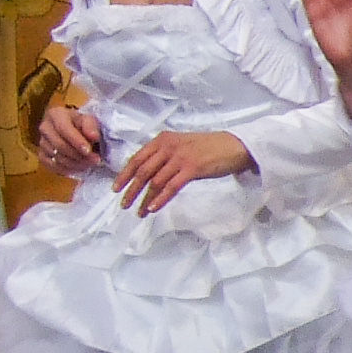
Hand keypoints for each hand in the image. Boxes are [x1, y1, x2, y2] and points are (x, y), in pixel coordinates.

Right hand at [35, 101, 103, 174]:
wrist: (75, 130)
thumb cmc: (82, 124)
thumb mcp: (89, 120)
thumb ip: (91, 127)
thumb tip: (93, 136)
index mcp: (55, 114)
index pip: (63, 129)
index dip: (76, 141)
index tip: (88, 151)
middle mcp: (45, 127)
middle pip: (59, 145)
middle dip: (79, 155)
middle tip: (95, 160)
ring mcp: (42, 142)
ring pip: (57, 157)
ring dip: (75, 163)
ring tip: (90, 164)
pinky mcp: (42, 155)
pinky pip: (52, 166)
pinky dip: (66, 169)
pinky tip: (79, 168)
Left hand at [113, 129, 252, 214]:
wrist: (235, 146)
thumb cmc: (210, 148)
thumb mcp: (182, 146)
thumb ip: (164, 155)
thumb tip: (148, 174)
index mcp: (162, 140)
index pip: (137, 158)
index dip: (124, 175)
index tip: (116, 188)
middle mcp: (168, 147)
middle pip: (142, 171)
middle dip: (131, 190)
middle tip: (124, 204)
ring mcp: (179, 157)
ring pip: (155, 181)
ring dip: (144, 198)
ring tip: (139, 212)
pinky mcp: (192, 169)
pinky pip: (171, 187)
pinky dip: (160, 199)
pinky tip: (154, 208)